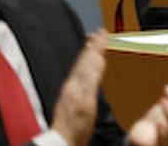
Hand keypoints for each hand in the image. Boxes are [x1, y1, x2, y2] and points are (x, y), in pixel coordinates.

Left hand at [51, 30, 107, 145]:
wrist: (63, 141)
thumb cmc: (76, 126)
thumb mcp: (88, 100)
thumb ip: (91, 78)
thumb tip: (97, 58)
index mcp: (78, 83)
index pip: (89, 59)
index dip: (97, 45)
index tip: (103, 32)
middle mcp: (72, 85)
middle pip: (83, 61)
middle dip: (92, 46)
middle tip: (100, 33)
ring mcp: (71, 92)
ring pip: (81, 67)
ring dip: (89, 53)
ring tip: (94, 43)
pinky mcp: (71, 99)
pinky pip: (80, 76)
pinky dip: (86, 66)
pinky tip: (89, 68)